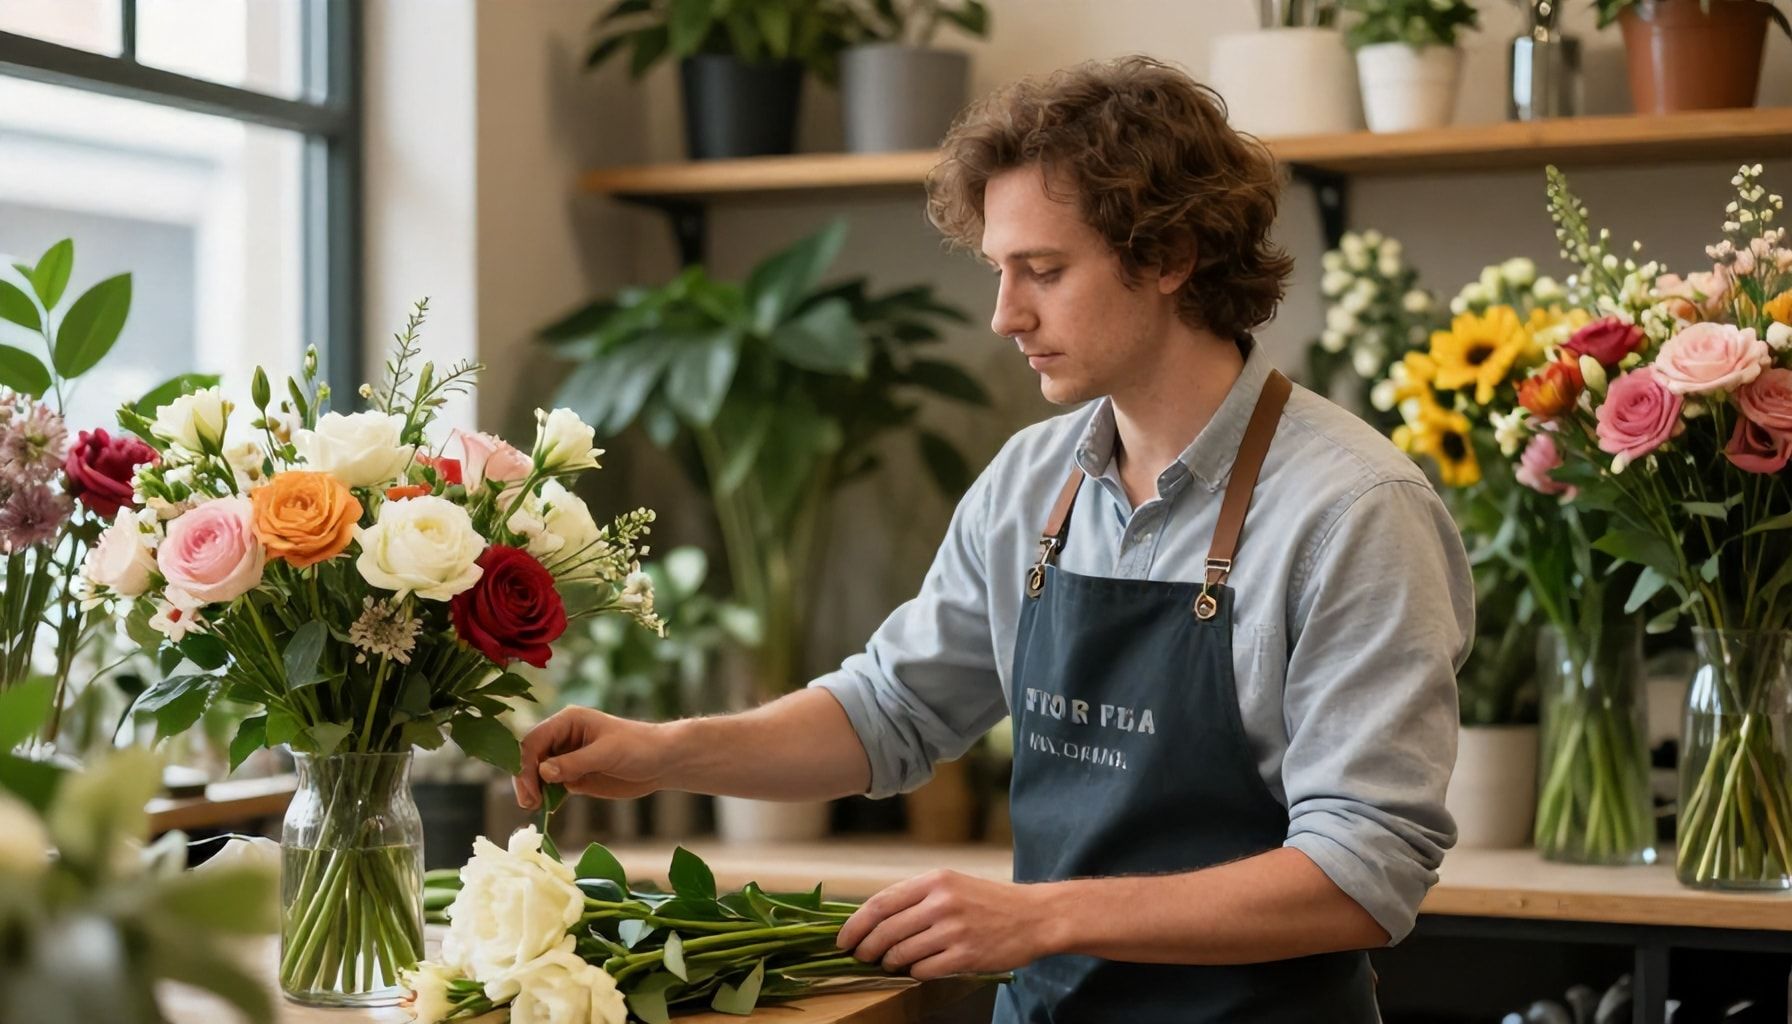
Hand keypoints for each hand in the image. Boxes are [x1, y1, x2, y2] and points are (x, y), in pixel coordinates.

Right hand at [513, 707, 669, 808]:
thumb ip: (575, 762)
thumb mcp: (607, 753)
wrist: (662, 762)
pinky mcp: (574, 776)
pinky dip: (546, 797)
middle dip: (526, 779)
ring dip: (533, 789)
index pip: (534, 740)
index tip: (530, 788)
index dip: (526, 764)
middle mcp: (562, 738)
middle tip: (529, 803)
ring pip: (538, 773)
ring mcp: (567, 758)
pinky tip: (546, 808)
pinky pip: (551, 786)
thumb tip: (543, 771)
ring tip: (535, 807)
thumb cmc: (638, 747)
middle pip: (531, 757)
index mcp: (567, 721)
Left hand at [835, 869, 1054, 979]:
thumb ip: (916, 897)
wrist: (1035, 916)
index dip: (855, 925)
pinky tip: (919, 969)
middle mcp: (942, 902)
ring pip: (901, 953)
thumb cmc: (988, 901)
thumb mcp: (951, 885)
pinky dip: (915, 973)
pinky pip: (924, 970)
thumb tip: (873, 919)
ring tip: (891, 964)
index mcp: (934, 880)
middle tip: (862, 956)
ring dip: (890, 963)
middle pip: (885, 931)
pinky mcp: (965, 955)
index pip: (880, 903)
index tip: (843, 939)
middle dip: (867, 948)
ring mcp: (954, 930)